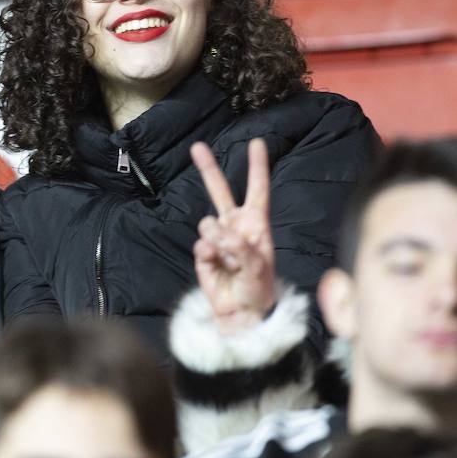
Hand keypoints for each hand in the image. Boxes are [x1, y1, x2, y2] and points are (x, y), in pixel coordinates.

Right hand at [191, 138, 276, 332]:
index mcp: (256, 224)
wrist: (242, 314)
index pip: (257, 190)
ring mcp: (217, 239)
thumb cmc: (259, 288)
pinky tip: (218, 268)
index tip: (256, 143)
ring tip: (228, 260)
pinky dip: (209, 257)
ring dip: (217, 241)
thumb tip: (214, 232)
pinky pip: (200, 246)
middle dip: (208, 169)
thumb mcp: (258, 266)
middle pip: (220, 191)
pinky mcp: (202, 254)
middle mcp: (235, 226)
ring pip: (207, 224)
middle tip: (197, 147)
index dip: (257, 167)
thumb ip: (238, 246)